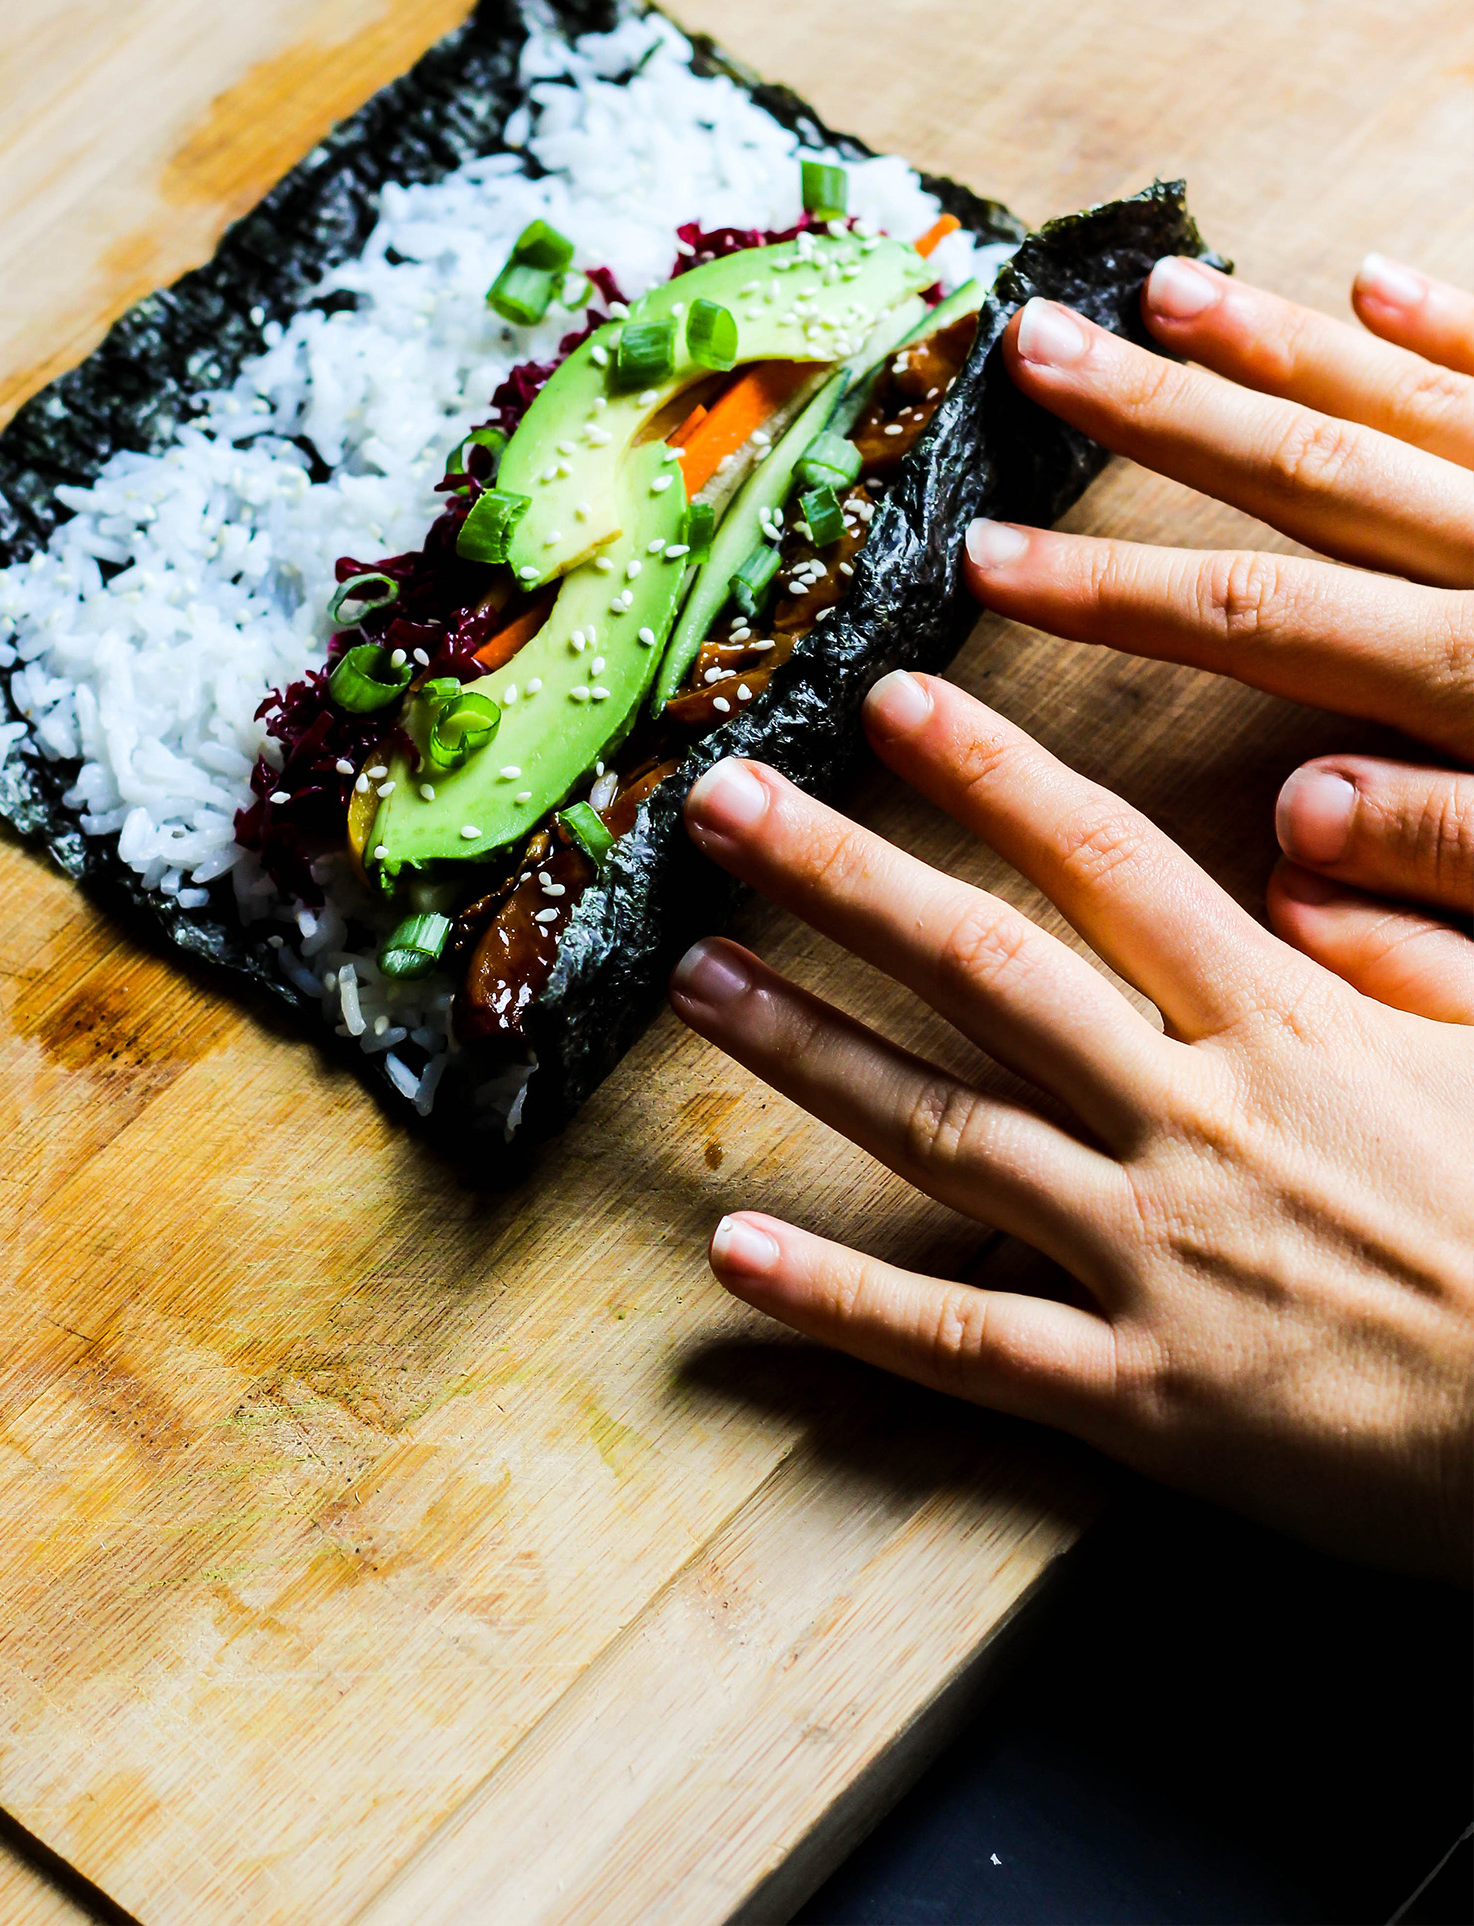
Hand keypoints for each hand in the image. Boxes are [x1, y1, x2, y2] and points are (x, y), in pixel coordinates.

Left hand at [672, 695, 1473, 1581]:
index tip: (890, 700)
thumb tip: (1295, 849)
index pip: (1104, 862)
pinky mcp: (1138, 1398)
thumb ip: (1404, 934)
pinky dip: (841, 1297)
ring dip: (803, 1047)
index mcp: (1284, 1022)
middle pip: (981, 969)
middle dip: (839, 874)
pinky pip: (962, 1341)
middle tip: (720, 807)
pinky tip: (732, 1253)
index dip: (987, 772)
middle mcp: (1191, 1121)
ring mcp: (1151, 1260)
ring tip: (694, 978)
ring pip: (940, 1130)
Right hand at [963, 251, 1472, 1020]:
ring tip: (1155, 293)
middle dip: (1159, 420)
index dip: (1114, 593)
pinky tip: (1370, 280)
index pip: (1267, 621)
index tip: (992, 566)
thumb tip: (1295, 825)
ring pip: (1407, 397)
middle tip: (1033, 357)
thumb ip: (1465, 859)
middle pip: (1312, 471)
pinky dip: (1452, 325)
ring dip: (1274, 344)